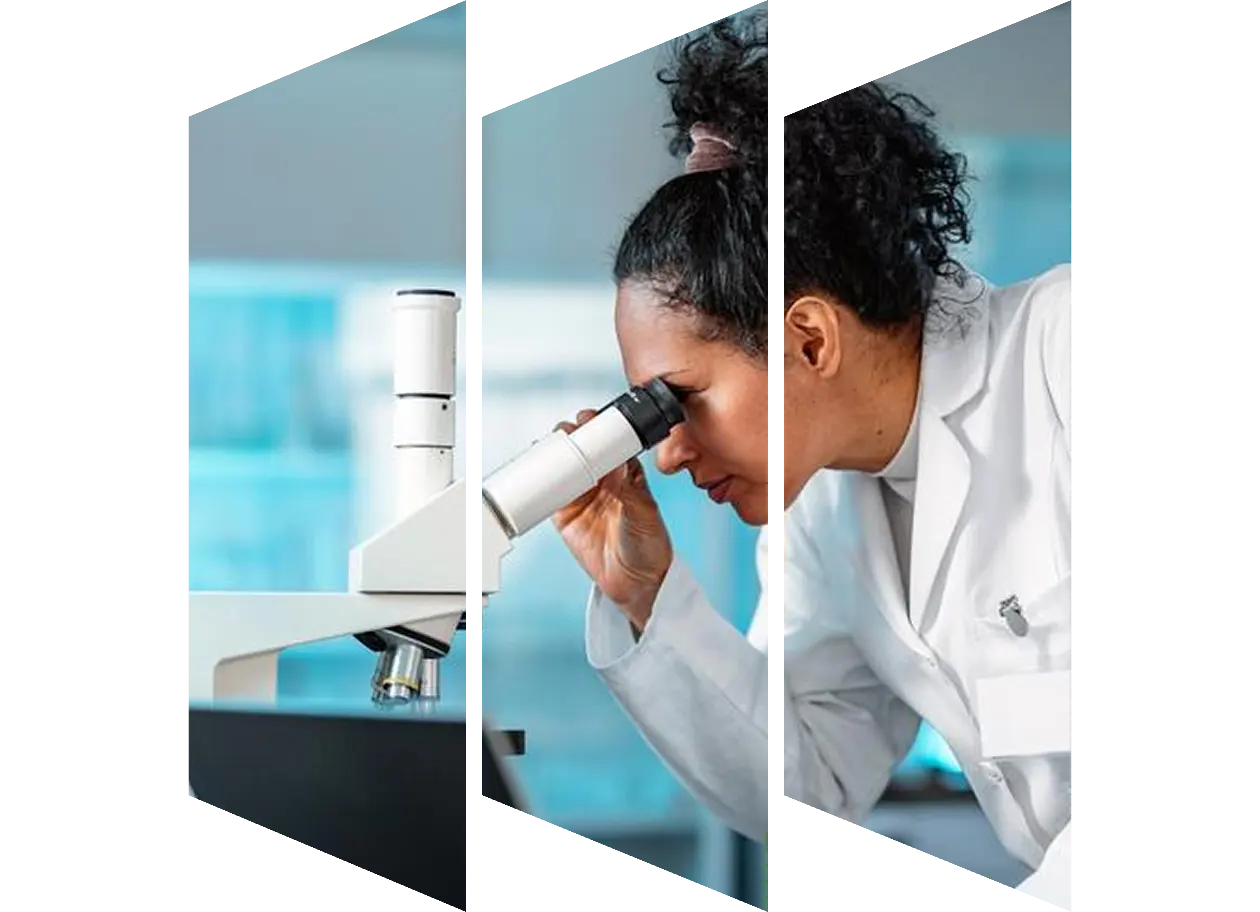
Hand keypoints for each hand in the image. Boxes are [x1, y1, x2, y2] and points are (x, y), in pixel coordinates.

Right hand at [552, 409, 673, 631]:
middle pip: (584, 448)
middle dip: (574, 435)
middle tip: (567, 430)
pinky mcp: (566, 513)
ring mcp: (582, 495)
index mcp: (627, 472)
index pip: (610, 441)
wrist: (635, 582)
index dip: (599, 428)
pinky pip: (549, 491)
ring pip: (564, 465)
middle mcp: (603, 479)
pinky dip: (540, 479)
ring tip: (549, 444)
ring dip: (555, 452)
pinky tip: (535, 468)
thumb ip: (628, 489)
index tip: (589, 420)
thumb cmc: (650, 545)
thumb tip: (614, 462)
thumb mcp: (645, 513)